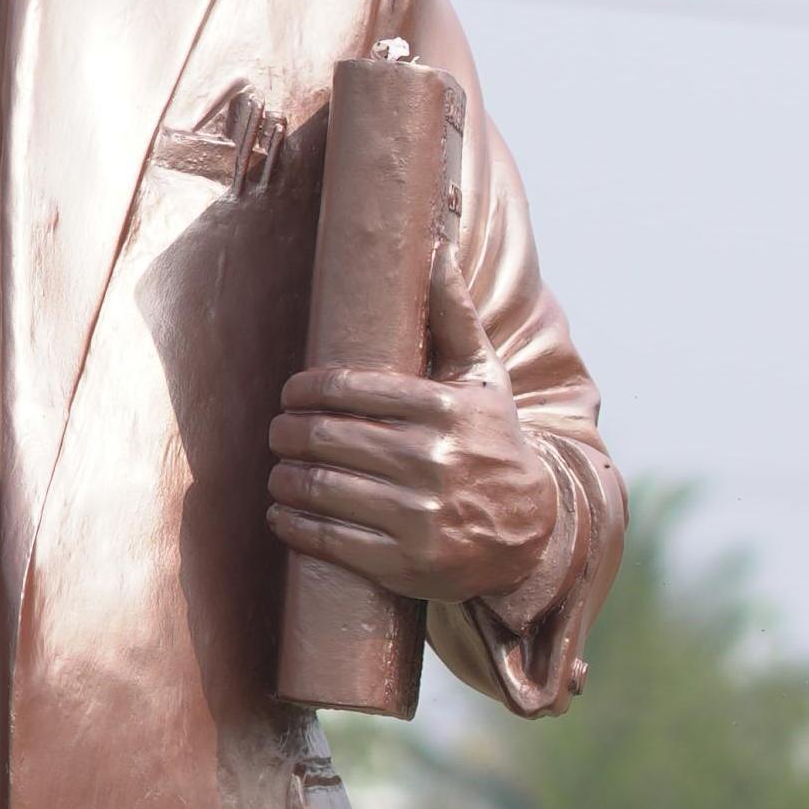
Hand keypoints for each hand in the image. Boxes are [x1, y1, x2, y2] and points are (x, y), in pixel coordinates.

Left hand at [268, 235, 561, 606]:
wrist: (531, 532)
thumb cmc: (495, 443)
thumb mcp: (483, 379)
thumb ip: (453, 314)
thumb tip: (435, 245)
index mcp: (445, 410)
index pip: (351, 389)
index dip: (306, 390)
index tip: (291, 393)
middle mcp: (432, 461)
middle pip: (328, 438)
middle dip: (288, 433)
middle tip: (277, 432)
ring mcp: (418, 516)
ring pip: (322, 488)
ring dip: (284, 477)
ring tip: (277, 470)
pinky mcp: (404, 563)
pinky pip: (328, 539)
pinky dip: (292, 523)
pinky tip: (282, 511)